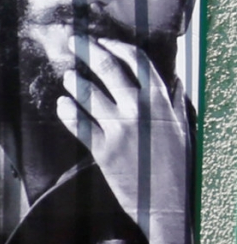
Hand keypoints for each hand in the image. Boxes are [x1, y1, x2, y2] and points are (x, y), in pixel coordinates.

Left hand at [57, 35, 190, 243]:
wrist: (167, 202)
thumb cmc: (176, 164)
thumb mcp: (181, 125)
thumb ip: (171, 101)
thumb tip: (170, 79)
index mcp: (162, 99)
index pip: (137, 60)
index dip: (115, 47)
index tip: (101, 41)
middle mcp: (139, 109)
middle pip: (109, 69)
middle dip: (88, 52)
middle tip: (72, 42)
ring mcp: (120, 128)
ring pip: (90, 94)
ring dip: (75, 81)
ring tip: (67, 75)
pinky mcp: (102, 150)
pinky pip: (79, 124)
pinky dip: (68, 110)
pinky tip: (62, 103)